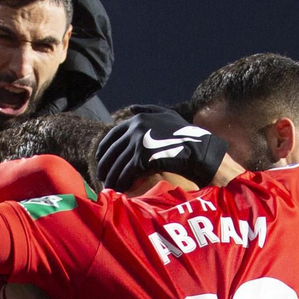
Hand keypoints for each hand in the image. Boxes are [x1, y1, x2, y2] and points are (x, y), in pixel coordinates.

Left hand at [96, 106, 228, 192]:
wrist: (198, 148)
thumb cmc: (185, 133)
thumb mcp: (166, 114)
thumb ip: (148, 109)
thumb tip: (131, 109)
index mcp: (137, 120)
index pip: (112, 136)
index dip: (104, 150)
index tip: (100, 160)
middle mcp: (135, 129)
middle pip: (111, 152)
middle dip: (105, 166)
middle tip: (102, 177)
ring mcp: (138, 143)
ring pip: (117, 164)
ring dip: (111, 177)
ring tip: (110, 187)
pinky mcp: (143, 158)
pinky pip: (126, 173)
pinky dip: (121, 182)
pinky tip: (120, 188)